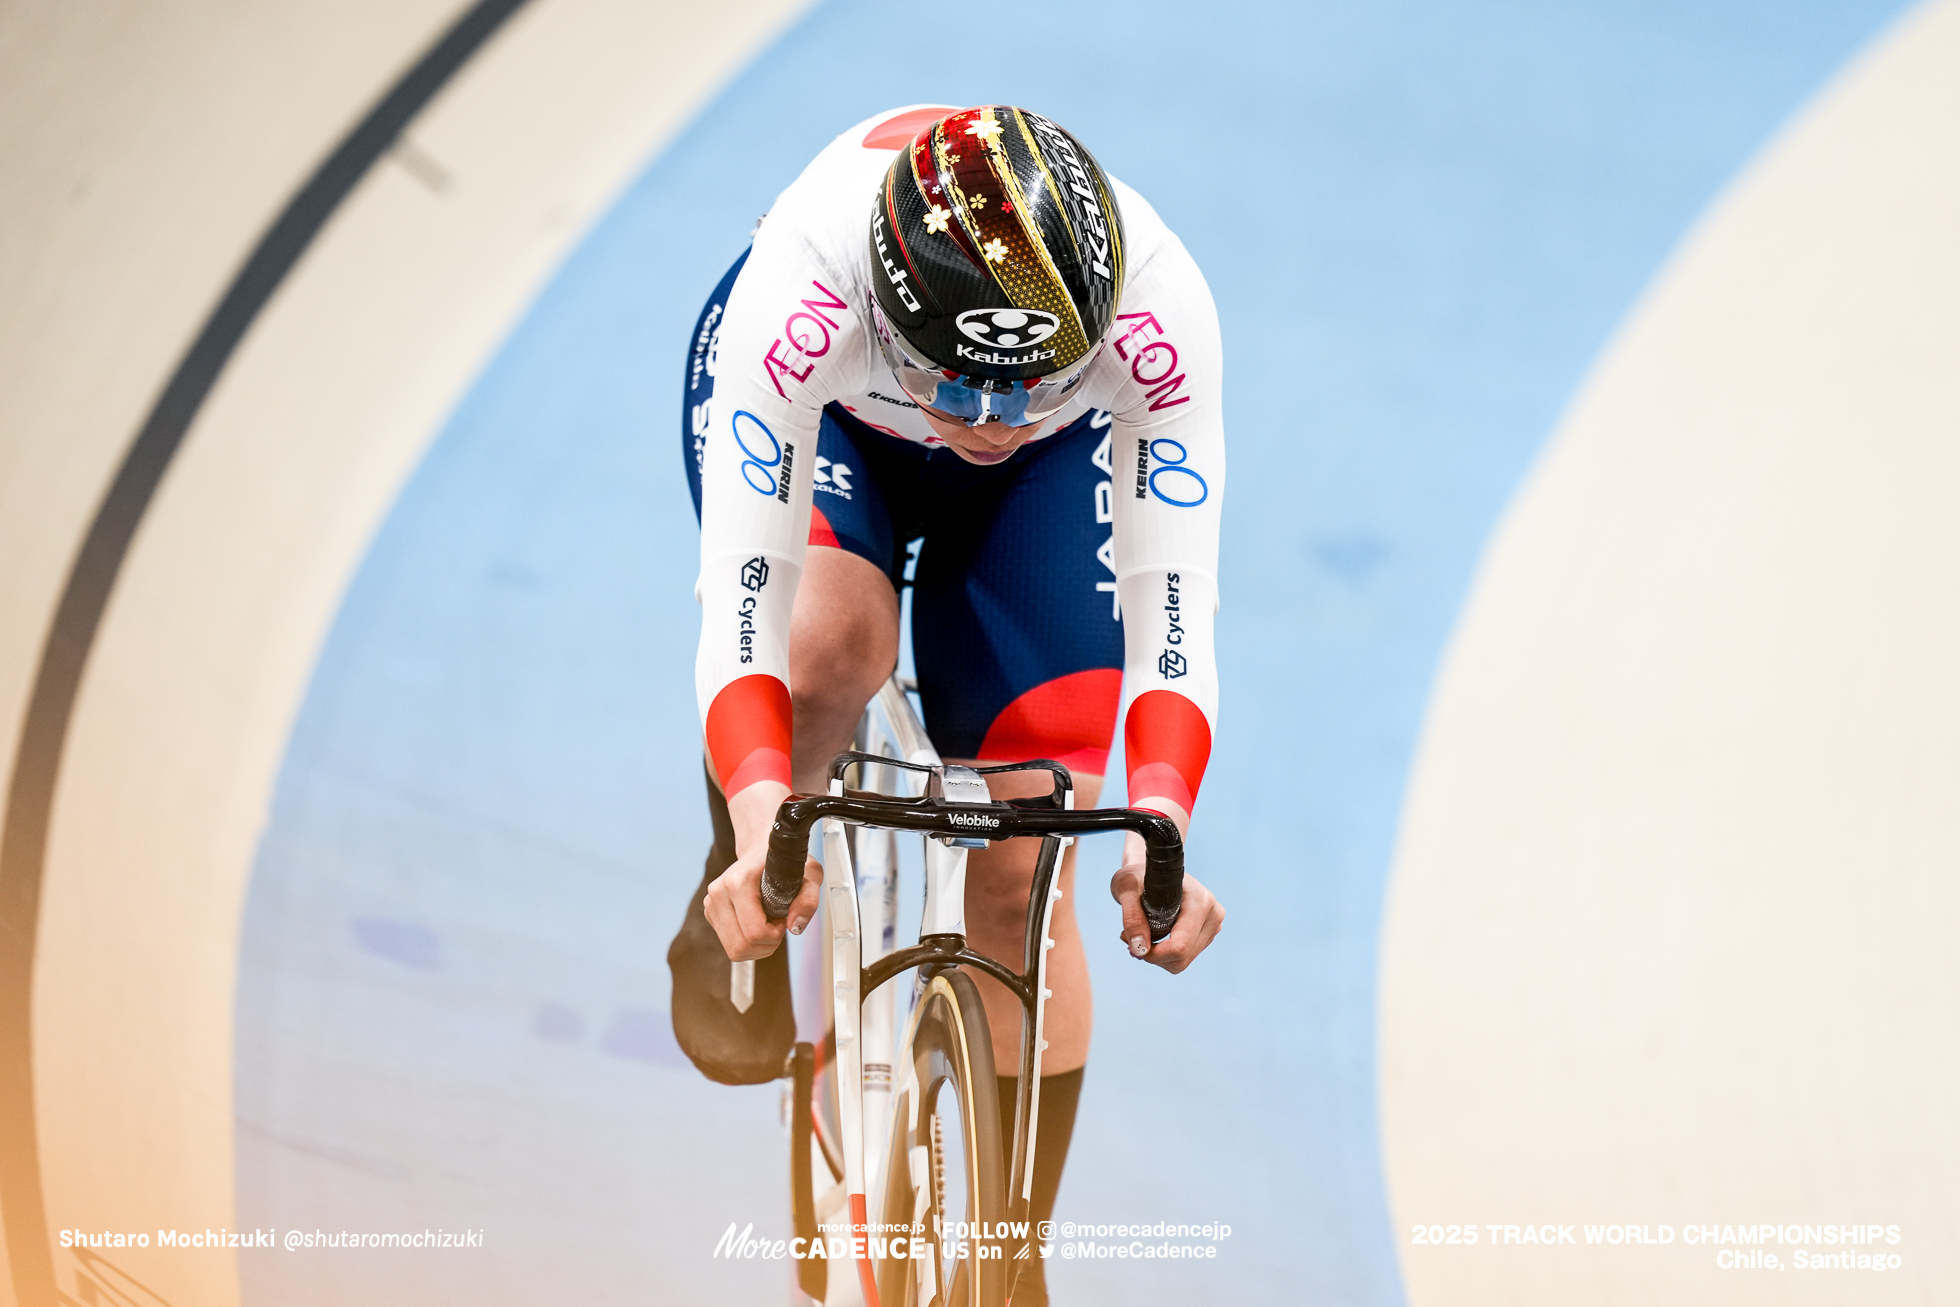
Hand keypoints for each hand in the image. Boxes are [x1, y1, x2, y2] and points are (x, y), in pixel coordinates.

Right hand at [702, 779, 820, 961]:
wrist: (761, 848)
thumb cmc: (784, 861)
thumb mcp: (809, 874)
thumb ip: (808, 900)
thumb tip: (795, 926)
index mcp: (738, 882)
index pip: (754, 932)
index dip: (775, 935)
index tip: (783, 919)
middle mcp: (719, 893)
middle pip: (741, 946)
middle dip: (766, 945)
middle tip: (777, 924)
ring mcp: (711, 903)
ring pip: (733, 950)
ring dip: (757, 946)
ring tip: (768, 923)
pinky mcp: (710, 912)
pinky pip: (730, 945)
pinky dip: (747, 942)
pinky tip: (757, 923)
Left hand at [1110, 862, 1223, 973]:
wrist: (1151, 868)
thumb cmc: (1138, 875)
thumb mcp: (1126, 889)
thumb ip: (1131, 918)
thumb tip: (1139, 948)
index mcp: (1200, 902)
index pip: (1180, 946)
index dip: (1153, 954)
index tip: (1131, 944)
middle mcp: (1213, 915)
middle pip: (1182, 959)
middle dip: (1153, 956)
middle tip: (1128, 938)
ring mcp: (1212, 925)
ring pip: (1182, 962)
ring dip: (1157, 956)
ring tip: (1139, 934)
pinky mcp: (1206, 934)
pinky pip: (1183, 958)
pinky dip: (1164, 954)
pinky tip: (1151, 936)